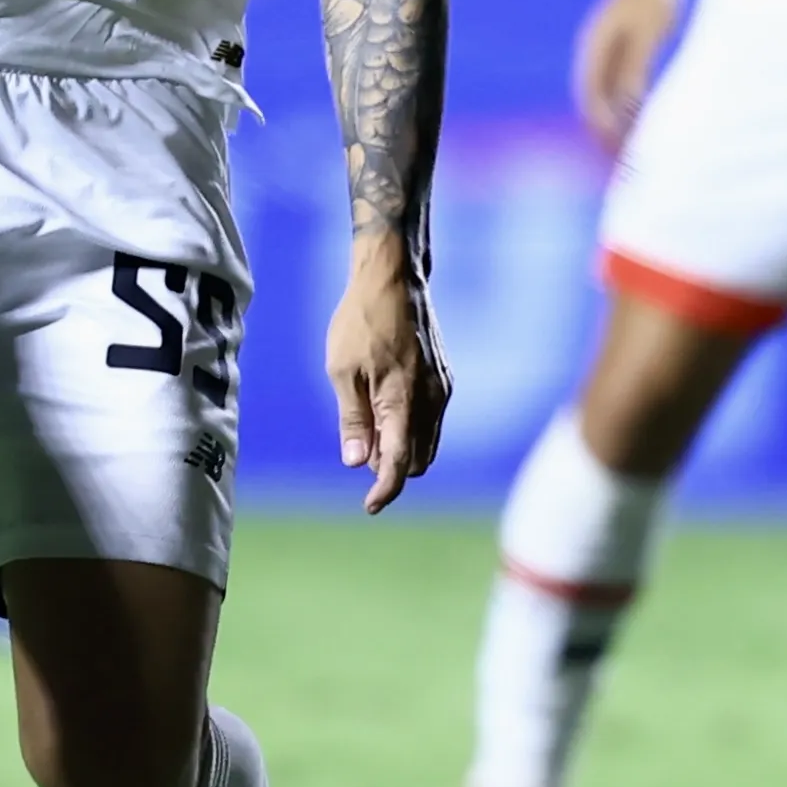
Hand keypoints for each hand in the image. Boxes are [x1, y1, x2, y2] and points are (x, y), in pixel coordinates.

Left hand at [324, 234, 448, 513]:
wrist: (394, 279)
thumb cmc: (360, 322)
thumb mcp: (342, 371)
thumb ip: (352, 420)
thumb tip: (356, 462)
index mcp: (403, 402)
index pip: (400, 463)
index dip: (385, 490)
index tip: (370, 506)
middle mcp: (431, 400)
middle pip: (418, 460)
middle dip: (393, 467)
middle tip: (361, 451)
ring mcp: (442, 389)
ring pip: (429, 441)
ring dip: (404, 448)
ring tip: (370, 429)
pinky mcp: (444, 377)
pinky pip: (433, 419)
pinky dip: (413, 428)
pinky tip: (386, 408)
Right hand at [571, 0, 685, 147]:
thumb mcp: (649, 35)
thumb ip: (636, 69)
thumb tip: (628, 106)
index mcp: (594, 49)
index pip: (591, 98)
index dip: (601, 128)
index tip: (616, 153)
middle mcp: (597, 52)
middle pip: (596, 100)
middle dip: (607, 132)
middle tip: (624, 161)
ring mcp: (610, 49)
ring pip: (610, 95)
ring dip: (619, 122)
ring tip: (635, 146)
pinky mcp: (627, 46)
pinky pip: (624, 85)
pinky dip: (631, 106)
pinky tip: (648, 118)